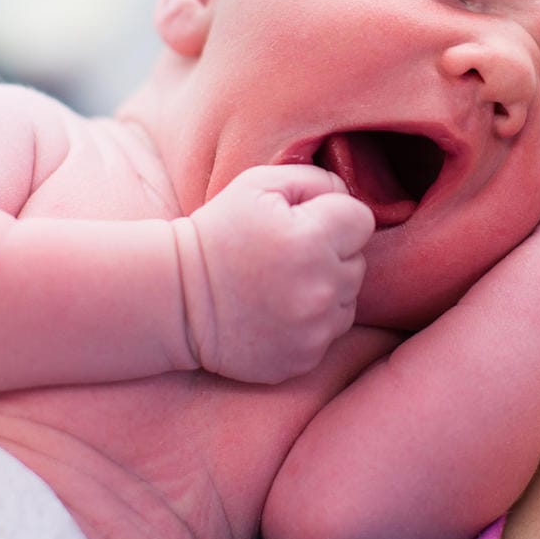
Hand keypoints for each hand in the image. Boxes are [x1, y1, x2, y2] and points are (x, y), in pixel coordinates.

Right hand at [172, 165, 373, 382]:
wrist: (177, 300)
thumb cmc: (218, 233)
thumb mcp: (257, 185)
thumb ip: (314, 179)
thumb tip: (346, 195)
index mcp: (311, 239)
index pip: (361, 220)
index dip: (334, 217)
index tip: (304, 224)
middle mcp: (320, 288)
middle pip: (357, 261)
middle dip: (330, 254)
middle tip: (287, 256)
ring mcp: (314, 329)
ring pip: (348, 299)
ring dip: (326, 289)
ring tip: (282, 285)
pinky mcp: (305, 358)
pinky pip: (330, 332)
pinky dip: (312, 322)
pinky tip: (278, 312)